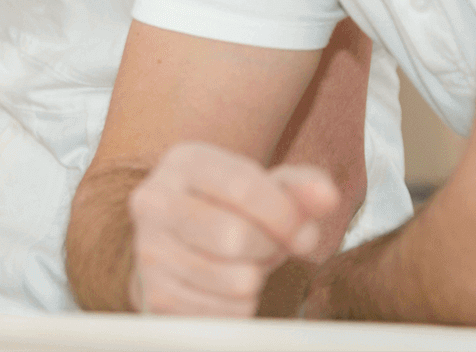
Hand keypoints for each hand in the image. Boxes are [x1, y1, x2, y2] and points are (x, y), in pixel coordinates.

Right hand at [128, 141, 339, 316]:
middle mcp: (153, 201)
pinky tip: (228, 285)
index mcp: (183, 162)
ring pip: (235, 281)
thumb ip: (301, 188)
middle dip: (269, 249)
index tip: (303, 233)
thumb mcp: (266, 189)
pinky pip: (226, 314)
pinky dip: (242, 305)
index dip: (285, 216)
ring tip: (245, 263)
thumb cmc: (232, 210)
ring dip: (256, 278)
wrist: (183, 244)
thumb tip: (326, 196)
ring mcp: (149, 249)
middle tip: (268, 247)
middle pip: (235, 237)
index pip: (243, 187)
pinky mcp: (155, 295)